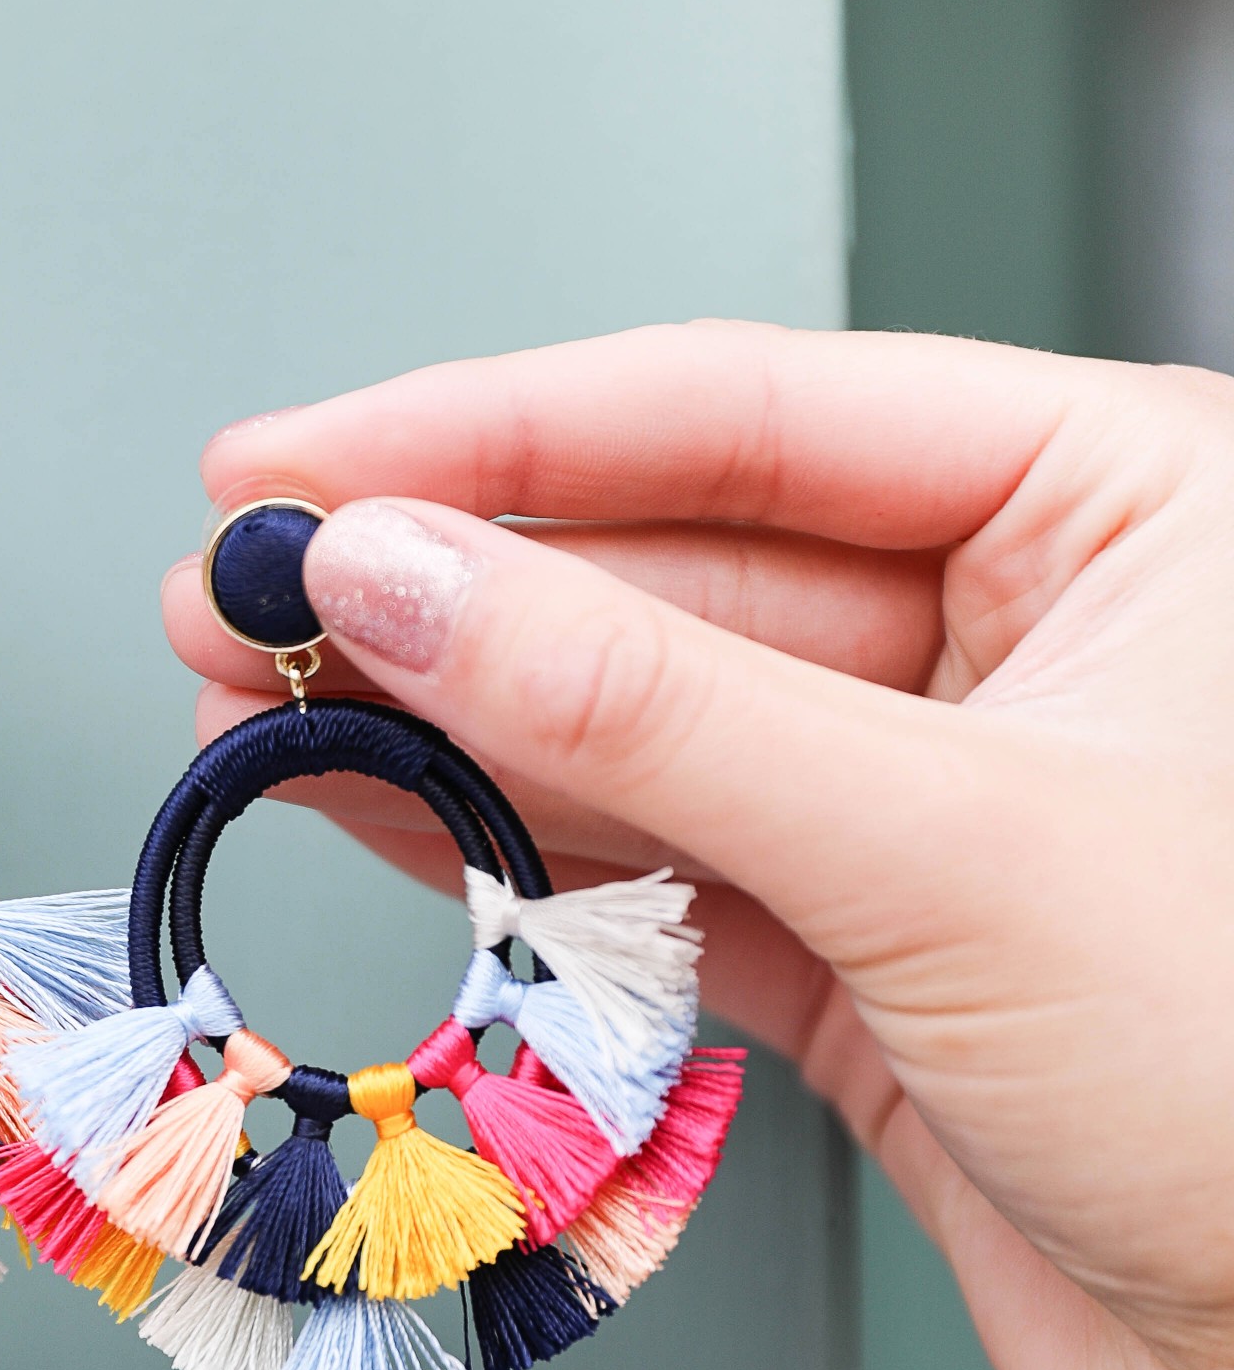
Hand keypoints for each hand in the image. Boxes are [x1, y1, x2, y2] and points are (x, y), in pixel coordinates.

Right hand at [165, 325, 1233, 1369]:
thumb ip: (647, 710)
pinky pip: (666, 866)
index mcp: (1126, 504)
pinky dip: (521, 854)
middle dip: (448, 590)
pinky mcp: (883, 954)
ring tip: (263, 709)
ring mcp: (948, 799)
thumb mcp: (950, 851)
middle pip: (676, 565)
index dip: (500, 433)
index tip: (310, 466)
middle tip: (243, 599)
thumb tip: (411, 579)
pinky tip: (385, 811)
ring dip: (451, 725)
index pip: (753, 415)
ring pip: (650, 725)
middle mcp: (1037, 629)